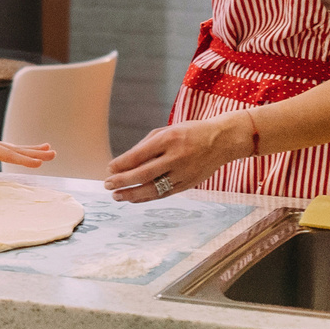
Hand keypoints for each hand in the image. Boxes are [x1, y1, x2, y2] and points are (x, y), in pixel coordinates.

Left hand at [0, 122, 54, 168]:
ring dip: (33, 151)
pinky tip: (32, 152)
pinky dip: (21, 151)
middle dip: (35, 154)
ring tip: (52, 152)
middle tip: (54, 156)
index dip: (23, 159)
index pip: (7, 153)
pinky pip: (9, 150)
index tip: (39, 163)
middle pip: (16, 149)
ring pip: (16, 148)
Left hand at [104, 114, 248, 201]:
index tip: (109, 169)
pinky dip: (147, 197)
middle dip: (122, 181)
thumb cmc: (190, 133)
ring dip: (132, 194)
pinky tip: (134, 198)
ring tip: (117, 196)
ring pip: (154, 188)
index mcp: (169, 139)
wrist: (222, 140)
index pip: (139, 155)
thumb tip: (123, 162)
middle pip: (144, 173)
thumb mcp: (167, 130)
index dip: (121, 164)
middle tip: (107, 185)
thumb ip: (146, 145)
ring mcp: (183, 173)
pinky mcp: (188, 184)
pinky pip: (164, 194)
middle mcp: (176, 157)